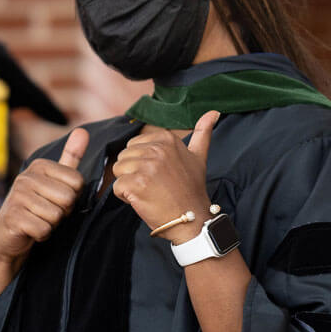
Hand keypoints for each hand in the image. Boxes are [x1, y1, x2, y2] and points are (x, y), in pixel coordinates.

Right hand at [0, 129, 87, 271]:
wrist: (8, 235)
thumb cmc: (36, 205)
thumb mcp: (54, 179)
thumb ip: (70, 157)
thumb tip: (83, 130)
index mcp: (40, 165)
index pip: (77, 182)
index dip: (73, 197)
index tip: (57, 199)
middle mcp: (26, 177)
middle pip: (68, 199)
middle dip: (63, 212)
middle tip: (47, 212)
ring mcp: (17, 196)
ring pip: (56, 216)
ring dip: (51, 224)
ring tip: (38, 219)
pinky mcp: (13, 218)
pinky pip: (44, 229)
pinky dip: (41, 234)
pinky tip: (31, 230)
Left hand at [112, 110, 218, 244]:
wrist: (192, 219)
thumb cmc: (192, 189)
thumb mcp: (199, 156)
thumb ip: (203, 132)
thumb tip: (214, 111)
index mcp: (167, 139)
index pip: (135, 145)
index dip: (143, 163)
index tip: (160, 175)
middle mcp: (157, 149)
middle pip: (125, 157)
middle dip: (134, 173)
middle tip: (155, 186)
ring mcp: (146, 167)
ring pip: (119, 171)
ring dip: (129, 185)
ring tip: (149, 193)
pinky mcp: (136, 184)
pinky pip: (117, 187)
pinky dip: (126, 197)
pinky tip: (143, 201)